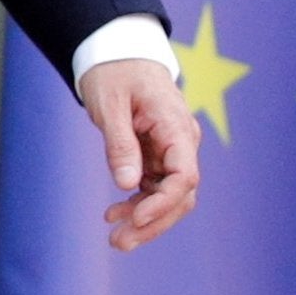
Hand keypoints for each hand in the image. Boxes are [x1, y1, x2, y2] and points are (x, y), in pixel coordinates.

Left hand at [80, 58, 199, 250]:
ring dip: (145, 219)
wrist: (118, 52)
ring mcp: (172, 151)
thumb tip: (126, 184)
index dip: (163, 202)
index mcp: (176, 126)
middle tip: (120, 242)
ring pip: (169, 196)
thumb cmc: (114, 71)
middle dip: (153, 222)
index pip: (184, 175)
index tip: (136, 217)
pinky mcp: (159, 156)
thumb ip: (120, 143)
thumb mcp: (110, 103)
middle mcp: (182, 142)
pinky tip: (115, 214)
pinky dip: (138, 203)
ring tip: (116, 238)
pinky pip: (156, 187)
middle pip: (180, 195)